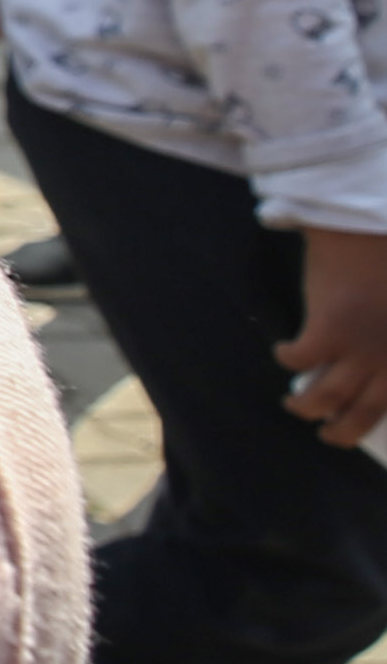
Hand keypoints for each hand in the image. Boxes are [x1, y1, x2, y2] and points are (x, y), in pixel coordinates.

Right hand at [280, 227, 386, 449]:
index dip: (377, 418)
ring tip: (297, 404)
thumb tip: (378, 359)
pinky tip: (286, 352)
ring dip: (306, 407)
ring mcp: (359, 349)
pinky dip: (288, 359)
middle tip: (329, 433)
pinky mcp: (327, 332)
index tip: (363, 418)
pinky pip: (298, 359)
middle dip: (342, 432)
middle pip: (364, 414)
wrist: (371, 230)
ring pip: (325, 397)